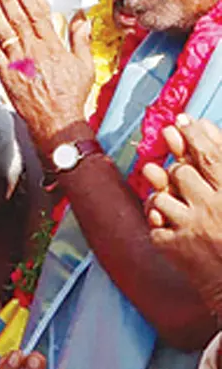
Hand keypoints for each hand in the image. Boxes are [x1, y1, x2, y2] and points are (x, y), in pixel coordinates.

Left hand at [0, 0, 94, 153]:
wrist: (56, 120)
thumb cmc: (70, 96)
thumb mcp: (84, 65)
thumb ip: (81, 39)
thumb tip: (82, 18)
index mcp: (53, 47)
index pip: (41, 15)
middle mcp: (34, 52)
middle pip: (19, 19)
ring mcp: (18, 63)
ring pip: (4, 33)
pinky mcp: (6, 74)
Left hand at [143, 117, 221, 314]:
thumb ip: (220, 168)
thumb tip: (204, 127)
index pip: (211, 155)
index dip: (195, 134)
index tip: (184, 120)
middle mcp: (214, 209)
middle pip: (183, 171)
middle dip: (179, 169)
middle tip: (185, 176)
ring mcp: (191, 229)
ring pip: (162, 195)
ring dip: (166, 196)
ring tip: (179, 204)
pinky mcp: (174, 248)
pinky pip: (153, 222)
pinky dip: (158, 221)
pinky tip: (171, 225)